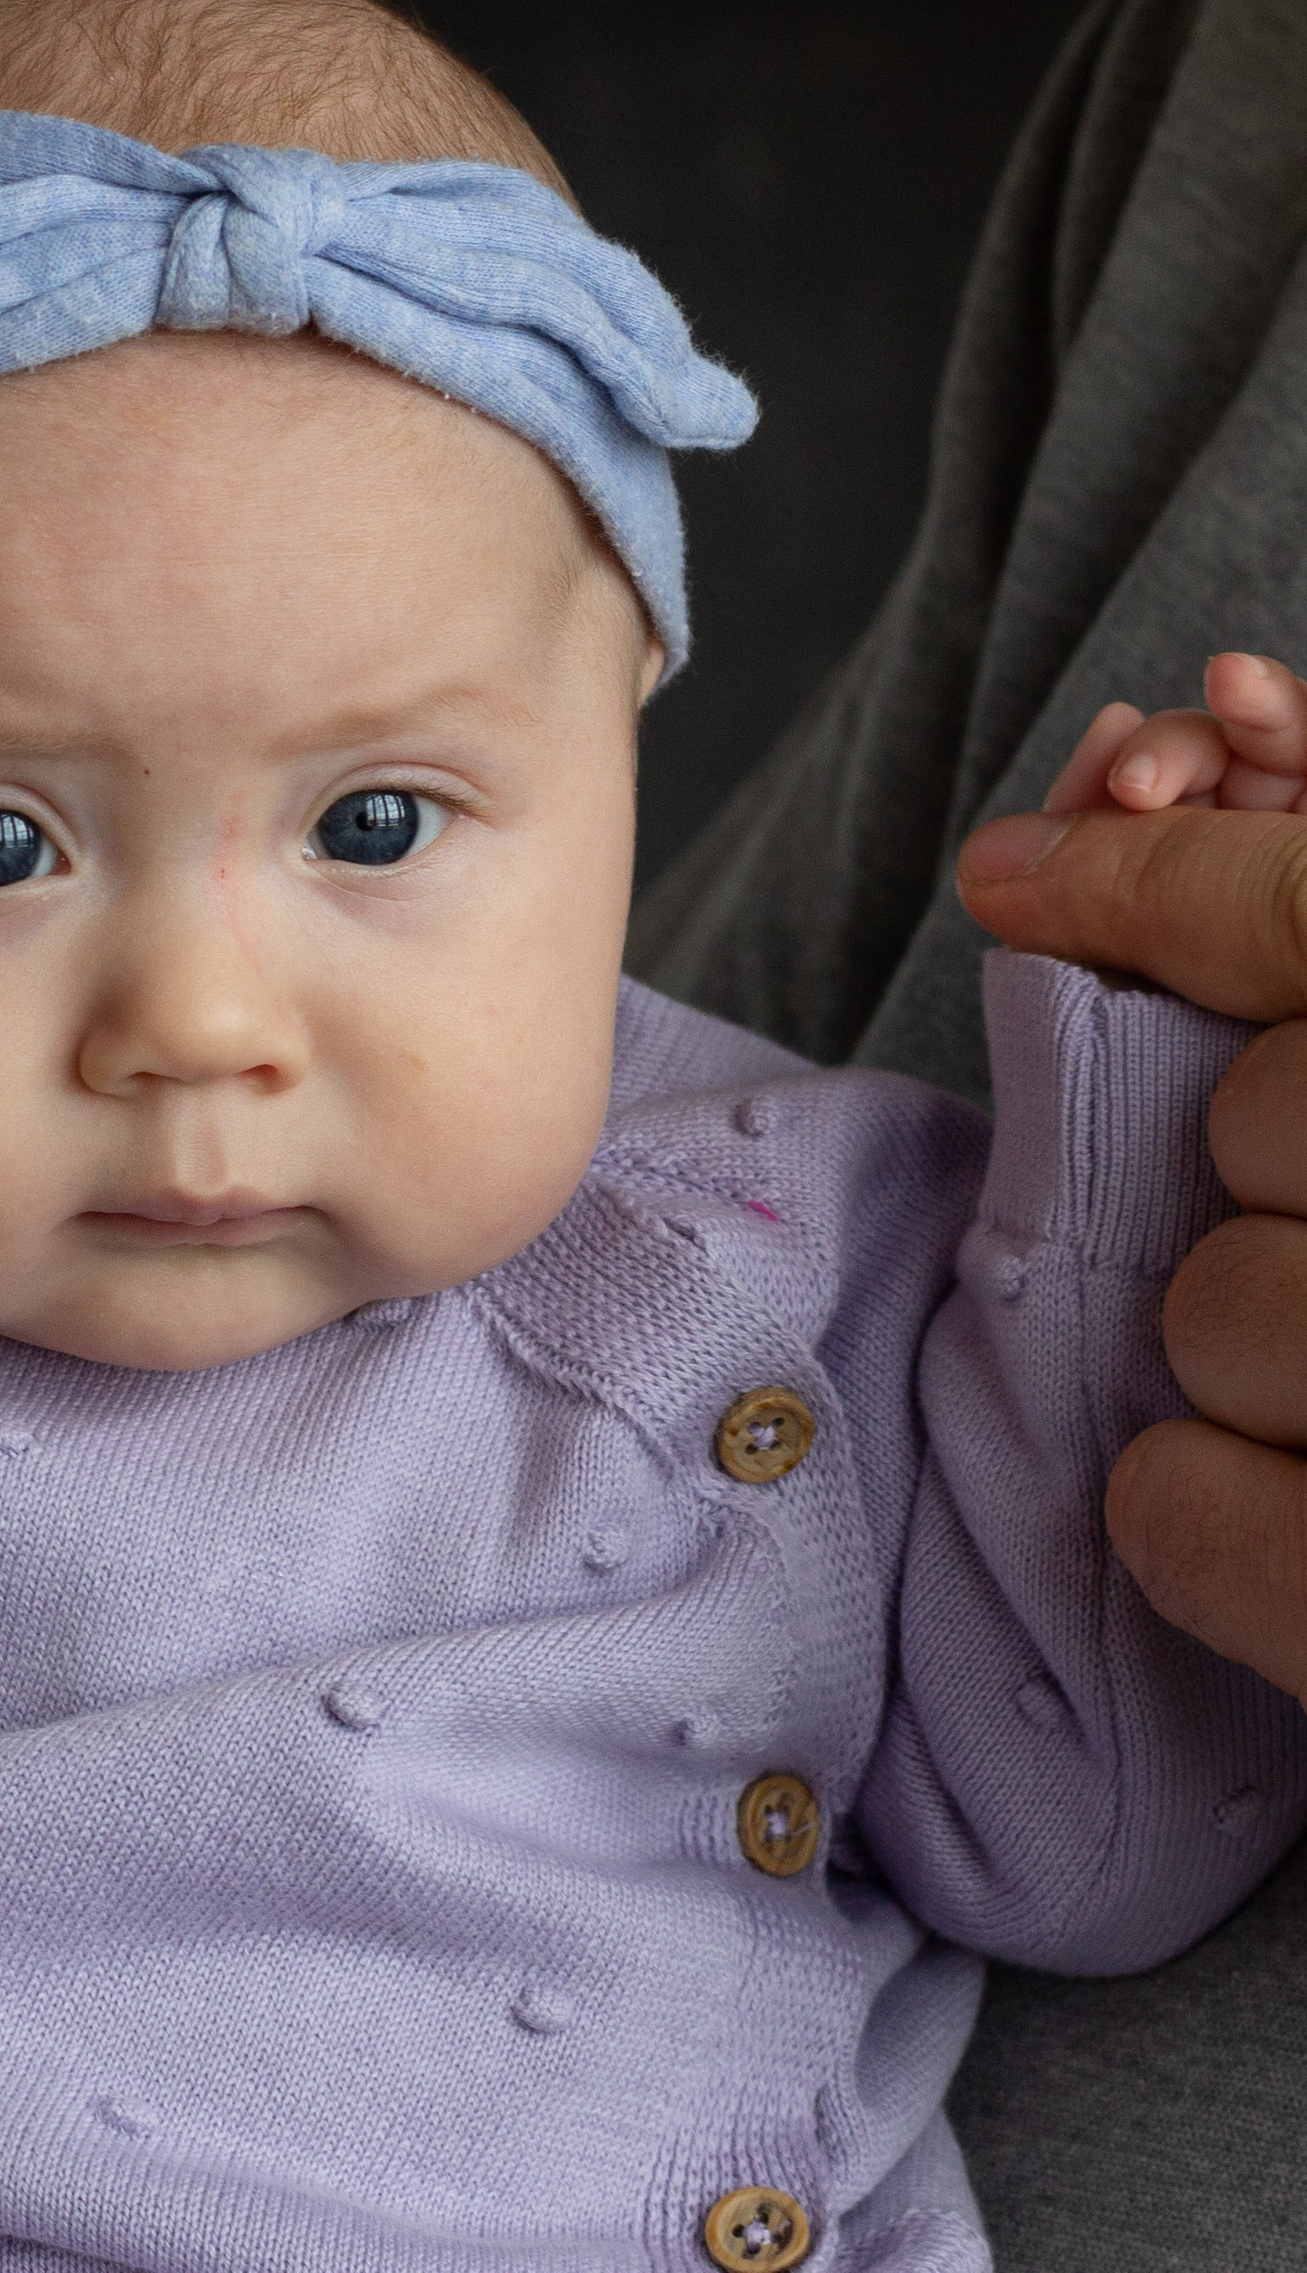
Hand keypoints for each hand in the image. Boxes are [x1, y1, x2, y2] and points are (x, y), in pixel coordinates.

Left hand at [960, 654, 1306, 1698]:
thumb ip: (1305, 917)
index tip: (1018, 868)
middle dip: (1268, 1167)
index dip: (1158, 873)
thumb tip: (1126, 773)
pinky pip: (1185, 1510)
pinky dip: (1202, 1523)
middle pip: (1270, 1124)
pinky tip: (1278, 1523)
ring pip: (1224, 1312)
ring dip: (1249, 1355)